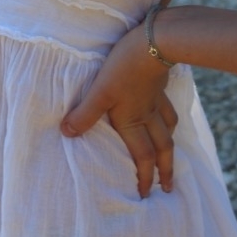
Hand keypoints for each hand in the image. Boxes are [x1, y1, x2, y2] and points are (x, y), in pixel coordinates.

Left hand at [60, 20, 177, 197]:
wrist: (153, 41)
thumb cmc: (124, 68)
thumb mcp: (100, 92)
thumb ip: (84, 114)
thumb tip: (66, 134)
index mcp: (133, 121)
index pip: (142, 157)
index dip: (144, 177)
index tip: (146, 194)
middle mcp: (148, 115)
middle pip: (162, 148)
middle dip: (164, 170)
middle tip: (168, 187)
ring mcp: (157, 99)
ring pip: (168, 128)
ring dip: (169, 146)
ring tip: (170, 155)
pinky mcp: (160, 83)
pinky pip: (168, 108)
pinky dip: (169, 118)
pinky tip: (165, 113)